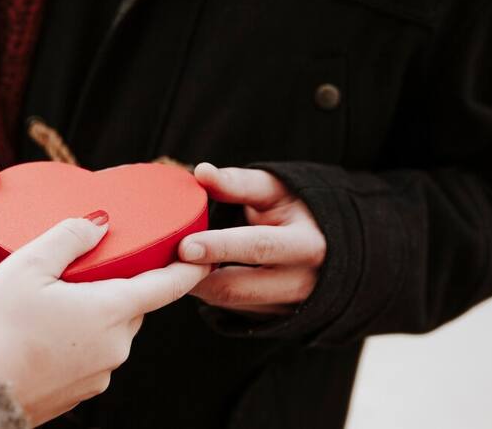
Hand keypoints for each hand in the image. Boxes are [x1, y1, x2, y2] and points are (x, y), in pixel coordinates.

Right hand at [0, 215, 210, 426]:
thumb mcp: (27, 266)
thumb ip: (69, 238)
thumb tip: (100, 224)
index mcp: (112, 311)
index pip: (169, 285)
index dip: (189, 267)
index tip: (204, 255)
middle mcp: (116, 345)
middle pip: (133, 304)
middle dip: (120, 283)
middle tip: (88, 267)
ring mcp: (99, 373)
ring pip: (111, 329)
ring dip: (94, 311)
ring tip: (53, 300)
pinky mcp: (80, 391)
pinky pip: (92, 353)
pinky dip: (78, 337)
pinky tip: (44, 331)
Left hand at [179, 163, 325, 314]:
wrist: (326, 246)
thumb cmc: (294, 210)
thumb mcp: (274, 190)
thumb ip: (238, 183)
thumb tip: (201, 172)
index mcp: (306, 245)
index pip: (257, 247)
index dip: (219, 247)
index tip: (184, 245)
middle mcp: (301, 282)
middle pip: (236, 287)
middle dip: (196, 275)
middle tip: (165, 257)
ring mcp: (287, 307)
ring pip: (228, 302)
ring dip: (199, 284)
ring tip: (176, 260)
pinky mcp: (273, 319)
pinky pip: (232, 310)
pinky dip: (211, 292)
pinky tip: (197, 272)